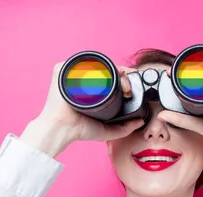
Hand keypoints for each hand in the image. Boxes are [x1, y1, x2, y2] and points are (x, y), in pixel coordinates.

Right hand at [20, 63, 144, 157]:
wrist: (63, 127)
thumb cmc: (80, 130)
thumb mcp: (107, 130)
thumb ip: (124, 128)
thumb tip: (140, 121)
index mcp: (92, 92)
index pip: (110, 80)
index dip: (123, 81)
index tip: (130, 90)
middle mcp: (82, 81)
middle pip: (106, 70)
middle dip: (122, 75)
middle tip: (128, 88)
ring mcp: (73, 74)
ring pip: (97, 64)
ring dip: (112, 68)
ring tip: (122, 80)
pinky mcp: (63, 69)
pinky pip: (81, 60)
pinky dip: (95, 61)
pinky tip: (106, 69)